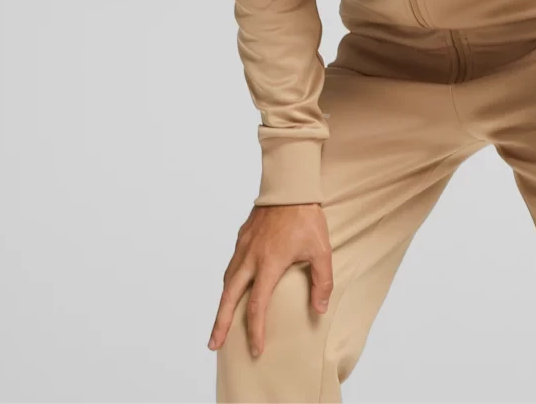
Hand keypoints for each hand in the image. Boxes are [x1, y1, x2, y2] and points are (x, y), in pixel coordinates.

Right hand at [207, 202, 332, 355]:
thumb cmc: (306, 217)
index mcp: (268, 264)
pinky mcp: (242, 236)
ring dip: (222, 303)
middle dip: (220, 324)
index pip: (257, 306)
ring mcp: (244, 246)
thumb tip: (319, 308)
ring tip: (220, 321)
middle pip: (229, 298)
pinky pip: (232, 265)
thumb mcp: (321, 250)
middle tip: (213, 345)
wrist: (290, 187)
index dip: (255, 331)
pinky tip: (232, 287)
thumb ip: (322, 281)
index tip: (256, 349)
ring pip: (227, 280)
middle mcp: (250, 258)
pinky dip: (228, 281)